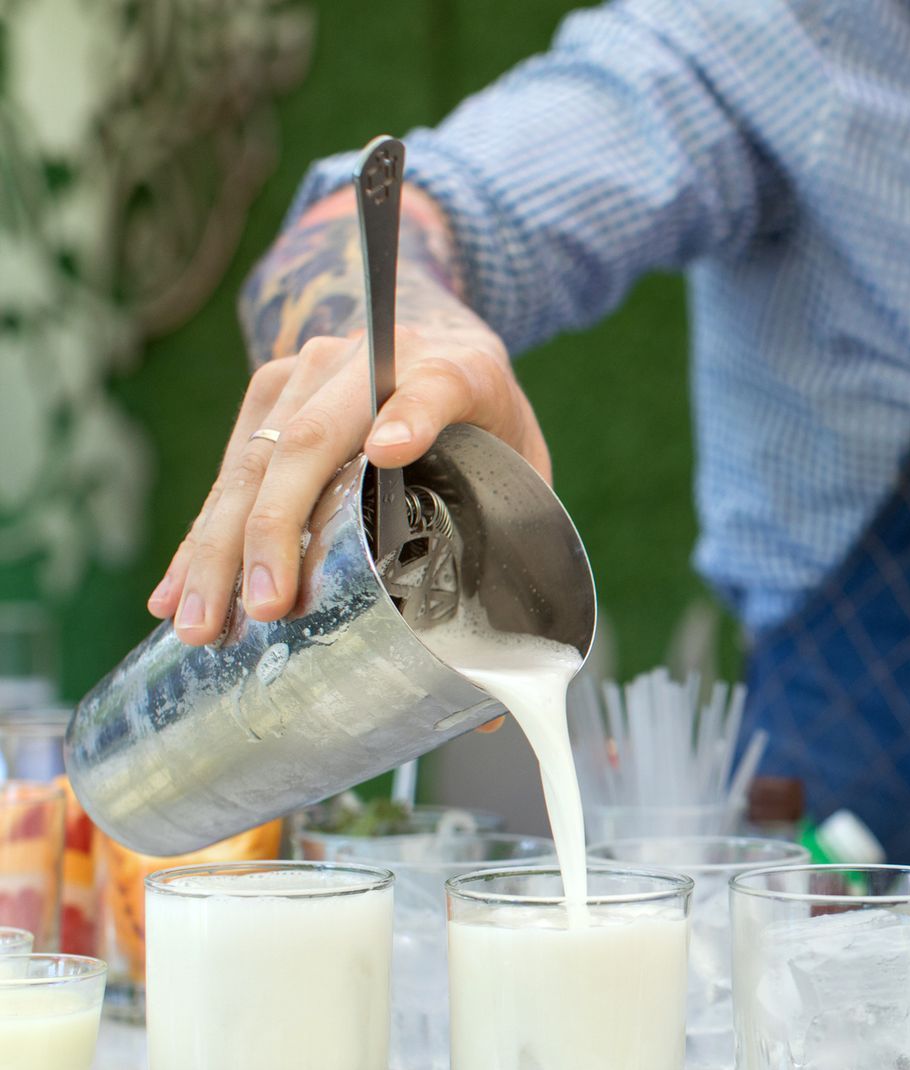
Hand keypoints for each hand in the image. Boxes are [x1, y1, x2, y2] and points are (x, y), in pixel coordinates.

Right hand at [147, 323, 547, 644]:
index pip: (434, 390)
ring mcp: (307, 372)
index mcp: (455, 371)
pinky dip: (203, 538)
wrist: (434, 335)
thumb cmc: (486, 421)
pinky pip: (229, 470)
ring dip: (219, 547)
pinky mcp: (267, 391)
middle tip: (264, 609)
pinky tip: (175, 592)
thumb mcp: (522, 465)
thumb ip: (517, 540)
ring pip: (253, 461)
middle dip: (275, 531)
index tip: (389, 449)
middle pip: (310, 442)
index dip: (412, 418)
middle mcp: (368, 362)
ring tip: (201, 621)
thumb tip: (499, 681)